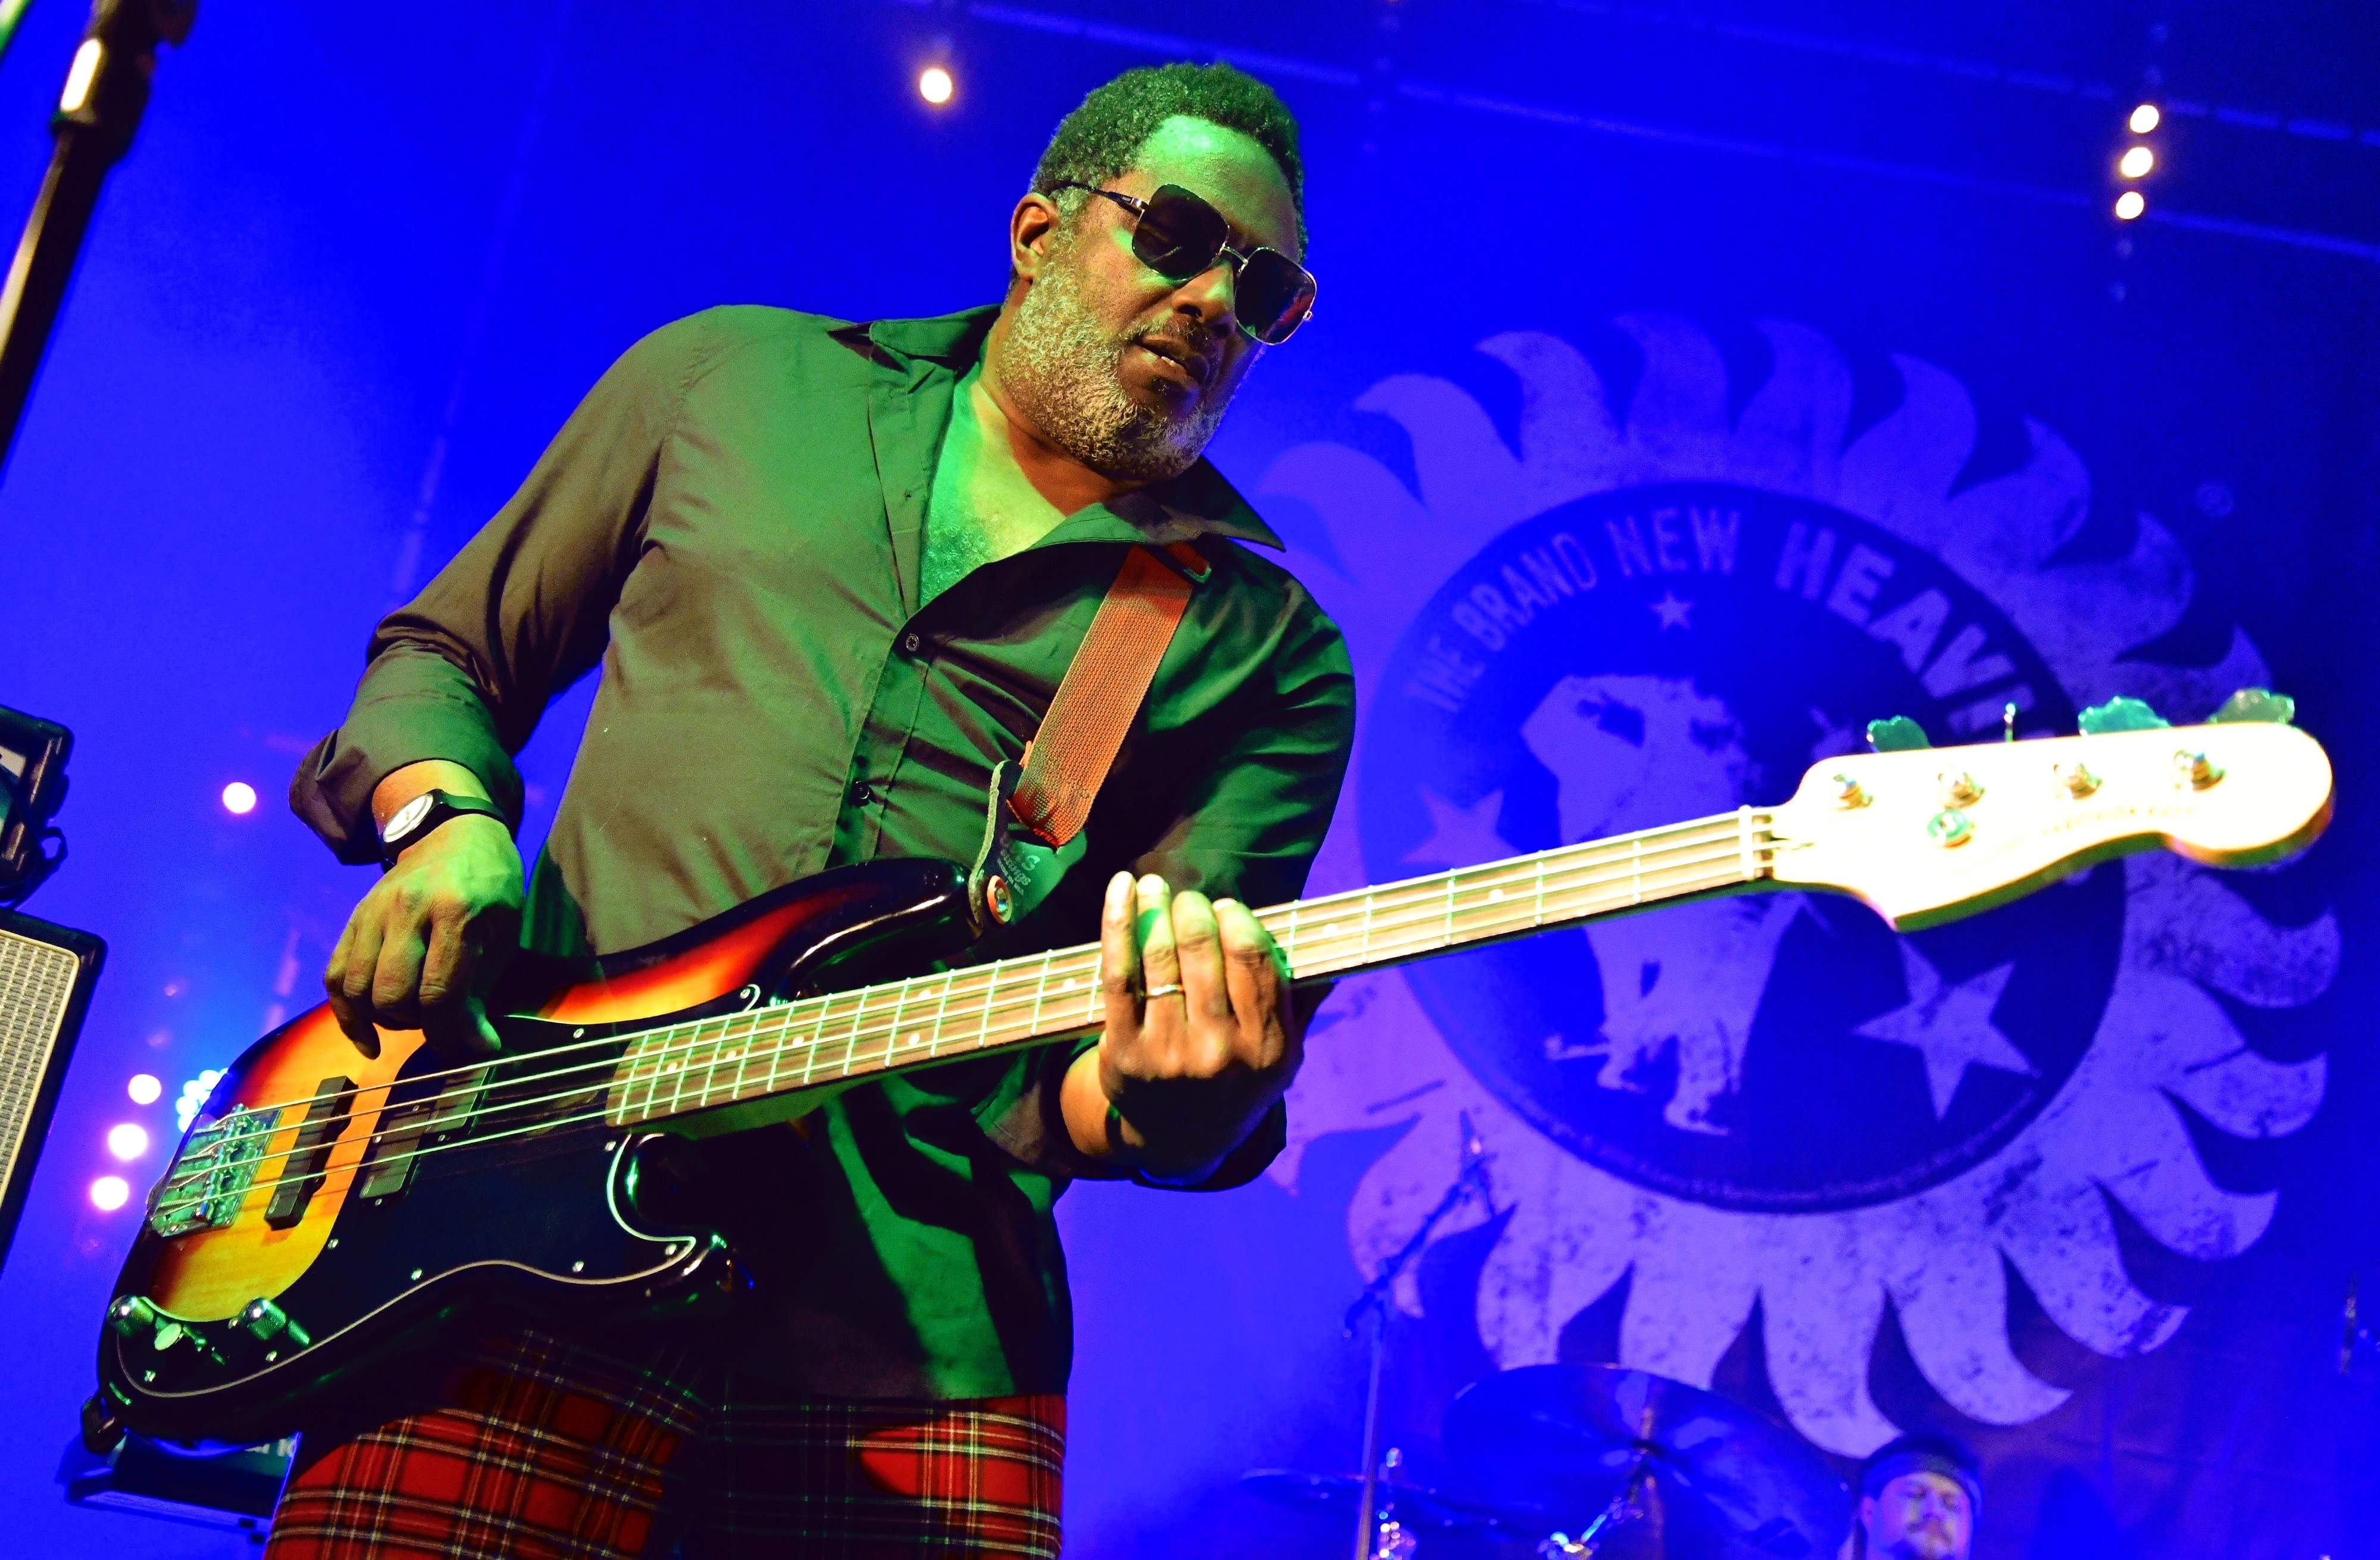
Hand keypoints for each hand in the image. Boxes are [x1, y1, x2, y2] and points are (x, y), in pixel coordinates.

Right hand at [324, 813, 522, 1057]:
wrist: (454, 833)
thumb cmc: (490, 887)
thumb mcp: (503, 934)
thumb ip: (481, 990)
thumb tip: (474, 1047)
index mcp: (456, 911)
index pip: (440, 993)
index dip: (454, 1034)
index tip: (475, 1048)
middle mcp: (406, 911)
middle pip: (393, 996)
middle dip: (420, 1026)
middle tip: (445, 1023)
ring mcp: (372, 913)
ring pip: (359, 991)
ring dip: (386, 1020)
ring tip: (415, 1017)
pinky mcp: (353, 920)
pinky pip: (336, 977)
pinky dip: (347, 1015)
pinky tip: (370, 1038)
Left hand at [1066, 871, 1303, 1181]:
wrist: (1180, 1139)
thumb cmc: (1236, 1079)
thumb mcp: (1282, 1055)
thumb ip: (1301, 1003)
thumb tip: (1336, 951)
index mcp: (1267, 1046)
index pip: (1253, 958)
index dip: (1236, 920)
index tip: (1225, 908)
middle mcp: (1220, 1051)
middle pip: (1203, 950)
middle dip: (1192, 909)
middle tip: (1186, 900)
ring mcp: (1169, 1053)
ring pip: (1160, 957)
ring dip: (1154, 907)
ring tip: (1152, 886)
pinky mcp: (1125, 1052)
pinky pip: (1119, 974)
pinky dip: (1117, 924)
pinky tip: (1121, 891)